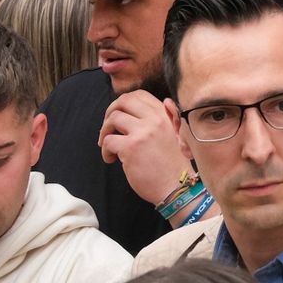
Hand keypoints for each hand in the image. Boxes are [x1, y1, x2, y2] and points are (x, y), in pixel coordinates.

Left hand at [99, 90, 191, 207]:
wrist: (176, 187)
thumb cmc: (173, 165)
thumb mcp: (177, 134)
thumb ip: (170, 117)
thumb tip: (165, 100)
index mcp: (164, 115)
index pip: (139, 95)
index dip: (124, 103)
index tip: (119, 115)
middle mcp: (154, 120)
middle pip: (123, 101)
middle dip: (110, 112)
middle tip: (107, 127)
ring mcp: (142, 133)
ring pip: (112, 119)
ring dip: (104, 133)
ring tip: (108, 146)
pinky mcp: (131, 148)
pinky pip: (108, 141)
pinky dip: (105, 150)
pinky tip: (111, 159)